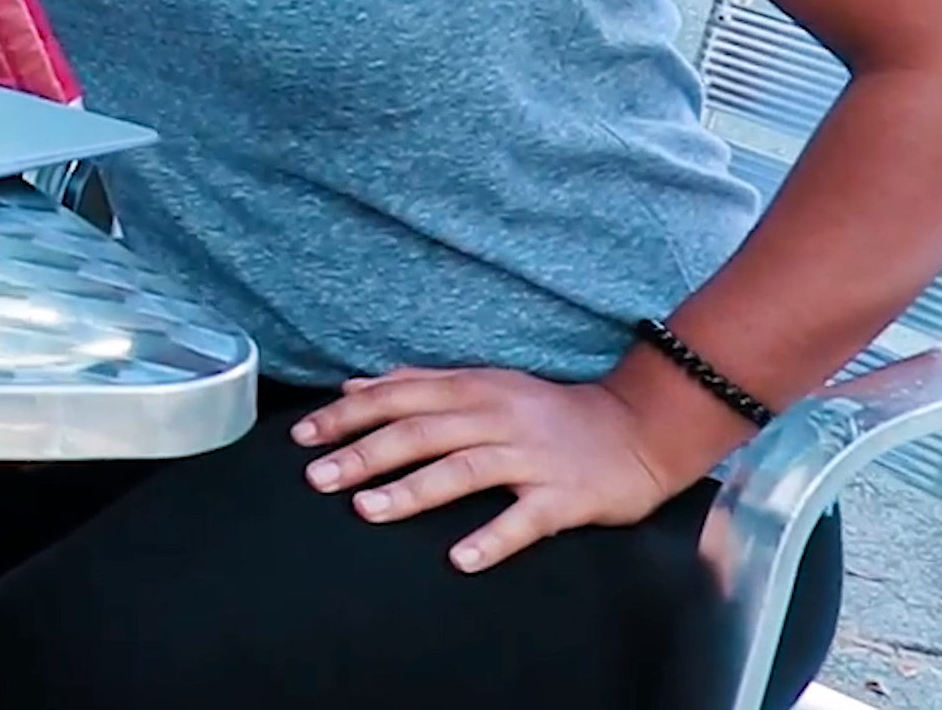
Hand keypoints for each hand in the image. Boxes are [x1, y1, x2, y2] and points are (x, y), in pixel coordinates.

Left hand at [292, 365, 714, 572]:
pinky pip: (525, 519)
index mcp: (472, 389)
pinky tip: (461, 558)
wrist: (638, 429)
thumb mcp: (484, 383)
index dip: (347, 415)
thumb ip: (420, 383)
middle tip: (317, 478)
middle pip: (421, 432)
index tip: (303, 436)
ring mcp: (531, 457)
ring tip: (367, 509)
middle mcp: (497, 417)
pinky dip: (492, 537)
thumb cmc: (548, 411)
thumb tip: (354, 385)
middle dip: (364, 454)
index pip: (398, 397)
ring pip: (463, 470)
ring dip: (412, 490)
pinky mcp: (566, 496)